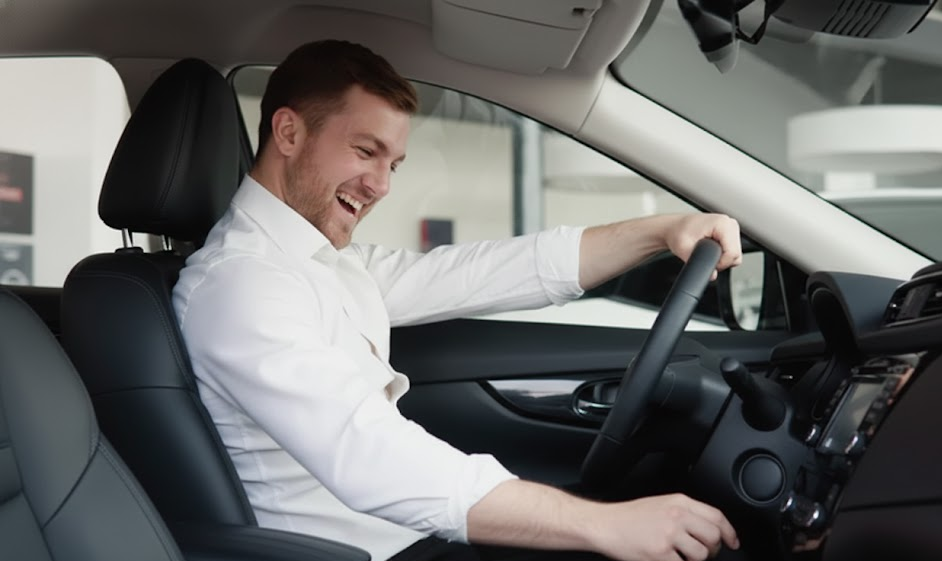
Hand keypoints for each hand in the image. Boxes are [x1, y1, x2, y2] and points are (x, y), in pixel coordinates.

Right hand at [590, 493, 738, 560]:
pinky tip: (667, 559)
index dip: (730, 532)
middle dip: (712, 549)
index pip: (716, 516)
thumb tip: (710, 529)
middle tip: (702, 552)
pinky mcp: (660, 554)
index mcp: (678, 501)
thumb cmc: (630, 517)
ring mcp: (669, 535)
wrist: (605, 524)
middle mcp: (676, 516)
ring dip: (694, 560)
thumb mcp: (661, 503)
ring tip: (680, 556)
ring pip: (701, 555)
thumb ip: (685, 512)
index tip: (733, 542)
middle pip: (713, 537)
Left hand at [663, 214, 741, 279]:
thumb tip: (713, 275)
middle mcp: (730, 223)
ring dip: (723, 259)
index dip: (721, 263)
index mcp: (722, 223)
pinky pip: (733, 251)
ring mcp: (732, 228)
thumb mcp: (683, 248)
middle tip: (705, 258)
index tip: (708, 263)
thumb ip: (698, 263)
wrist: (675, 227)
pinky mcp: (731, 233)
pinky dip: (723, 255)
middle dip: (721, 262)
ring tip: (706, 253)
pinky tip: (712, 250)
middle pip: (736, 255)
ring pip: (736, 254)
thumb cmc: (678, 233)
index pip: (732, 252)